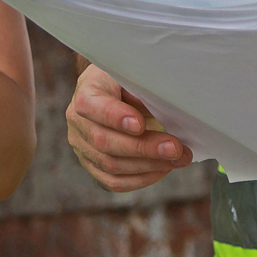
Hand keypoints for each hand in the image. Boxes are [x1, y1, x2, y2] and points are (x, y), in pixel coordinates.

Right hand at [65, 61, 193, 190]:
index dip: (115, 117)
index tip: (140, 124)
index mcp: (85, 91)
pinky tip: (164, 169)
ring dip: (148, 166)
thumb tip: (167, 111)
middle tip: (175, 148)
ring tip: (178, 159)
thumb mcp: (133, 74)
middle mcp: (77, 122)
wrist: (113, 89)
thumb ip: (142, 91)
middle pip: (104, 142)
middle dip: (143, 148)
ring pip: (111, 166)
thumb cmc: (128, 80)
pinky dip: (142, 179)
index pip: (91, 106)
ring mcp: (82, 147)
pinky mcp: (93, 166)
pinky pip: (114, 182)